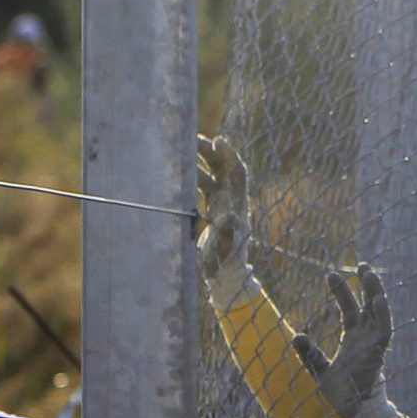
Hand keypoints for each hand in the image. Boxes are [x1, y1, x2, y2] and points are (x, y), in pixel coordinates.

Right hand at [195, 134, 256, 304]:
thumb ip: (227, 234)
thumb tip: (230, 216)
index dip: (229, 155)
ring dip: (201, 162)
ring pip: (213, 176)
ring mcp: (222, 205)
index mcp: (237, 206)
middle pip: (224, 169)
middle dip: (211, 152)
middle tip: (192, 139)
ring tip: (183, 150)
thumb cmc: (225, 266)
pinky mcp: (212, 211)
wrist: (225, 278)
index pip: (237, 174)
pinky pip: (205, 187)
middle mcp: (232, 202)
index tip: (217, 140)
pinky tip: (179, 173)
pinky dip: (194, 177)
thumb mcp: (226, 250)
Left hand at [291, 264, 401, 417]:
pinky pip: (384, 330)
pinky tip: (377, 300)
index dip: (342, 292)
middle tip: (362, 264)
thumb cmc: (340, 393)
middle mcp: (366, 338)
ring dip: (375, 293)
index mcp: (354, 339)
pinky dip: (382, 315)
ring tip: (369, 274)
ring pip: (379, 313)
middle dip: (366, 285)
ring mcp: (373, 344)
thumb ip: (309, 353)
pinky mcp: (378, 353)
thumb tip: (297, 336)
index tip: (331, 274)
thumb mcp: (319, 369)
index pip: (349, 309)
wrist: (354, 411)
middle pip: (368, 305)